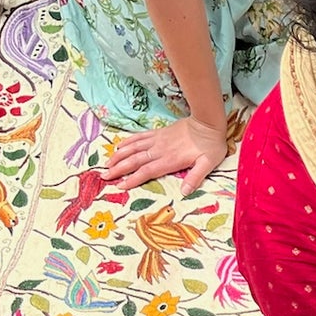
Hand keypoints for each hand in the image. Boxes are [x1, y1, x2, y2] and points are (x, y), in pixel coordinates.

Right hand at [104, 116, 228, 192]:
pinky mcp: (158, 133)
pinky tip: (119, 146)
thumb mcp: (207, 164)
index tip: (120, 186)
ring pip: (133, 148)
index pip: (146, 171)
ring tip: (107, 164)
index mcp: (170, 160)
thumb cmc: (211, 146)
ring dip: (119, 156)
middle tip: (104, 176)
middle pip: (134, 160)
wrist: (208, 122)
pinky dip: (128, 142)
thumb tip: (185, 192)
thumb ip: (195, 178)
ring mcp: (157, 140)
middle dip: (118, 169)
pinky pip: (139, 138)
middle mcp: (160, 150)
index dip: (132, 179)